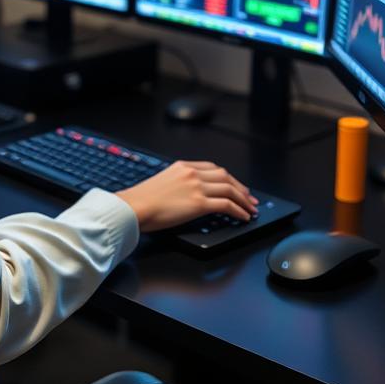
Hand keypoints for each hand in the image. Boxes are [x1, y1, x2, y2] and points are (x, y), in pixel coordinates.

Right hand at [116, 161, 258, 232]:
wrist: (134, 207)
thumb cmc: (141, 200)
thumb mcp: (161, 183)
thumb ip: (178, 184)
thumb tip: (188, 195)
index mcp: (182, 166)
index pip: (213, 168)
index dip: (228, 177)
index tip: (235, 185)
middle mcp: (192, 173)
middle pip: (225, 176)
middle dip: (240, 187)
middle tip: (249, 197)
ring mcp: (196, 187)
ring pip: (230, 189)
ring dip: (244, 200)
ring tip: (251, 209)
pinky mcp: (199, 203)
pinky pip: (227, 205)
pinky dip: (239, 210)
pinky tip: (243, 216)